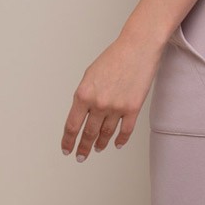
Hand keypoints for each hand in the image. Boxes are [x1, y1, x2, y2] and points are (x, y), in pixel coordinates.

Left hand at [61, 26, 166, 160]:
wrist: (137, 48)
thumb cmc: (114, 58)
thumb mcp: (90, 75)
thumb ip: (84, 96)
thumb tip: (82, 114)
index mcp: (83, 94)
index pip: (72, 126)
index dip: (68, 141)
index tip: (66, 149)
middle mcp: (98, 103)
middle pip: (88, 134)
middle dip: (82, 148)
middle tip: (80, 156)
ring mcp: (116, 107)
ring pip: (106, 134)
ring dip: (100, 144)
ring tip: (97, 148)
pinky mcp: (133, 108)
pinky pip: (125, 130)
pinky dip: (120, 139)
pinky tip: (116, 144)